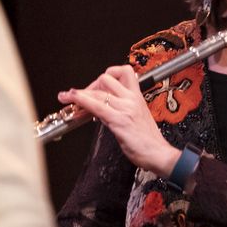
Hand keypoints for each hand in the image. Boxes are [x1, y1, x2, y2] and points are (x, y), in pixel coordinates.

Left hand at [58, 66, 179, 175]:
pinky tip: (71, 99)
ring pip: (98, 92)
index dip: (108, 74)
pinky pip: (96, 106)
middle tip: (82, 97)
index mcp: (137, 97)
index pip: (124, 72)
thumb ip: (122, 109)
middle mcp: (131, 99)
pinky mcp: (119, 120)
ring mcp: (125, 108)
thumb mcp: (136, 118)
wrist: (159, 154)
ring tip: (67, 98)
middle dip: (90, 86)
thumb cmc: (149, 141)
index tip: (98, 85)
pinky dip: (80, 100)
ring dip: (78, 94)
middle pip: (106, 78)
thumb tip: (104, 107)